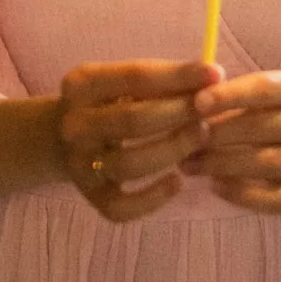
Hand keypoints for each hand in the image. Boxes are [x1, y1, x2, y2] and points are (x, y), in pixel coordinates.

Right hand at [54, 60, 219, 223]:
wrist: (64, 138)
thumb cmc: (111, 103)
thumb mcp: (126, 82)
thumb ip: (164, 80)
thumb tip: (213, 78)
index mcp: (81, 84)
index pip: (135, 76)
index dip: (179, 76)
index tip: (216, 74)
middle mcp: (74, 125)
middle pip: (132, 120)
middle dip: (178, 114)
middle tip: (208, 112)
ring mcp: (79, 164)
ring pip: (130, 164)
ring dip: (173, 150)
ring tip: (201, 137)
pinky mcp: (90, 196)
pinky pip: (121, 207)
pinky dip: (152, 199)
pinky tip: (177, 182)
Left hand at [184, 69, 280, 214]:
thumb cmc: (279, 112)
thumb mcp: (268, 93)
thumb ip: (236, 94)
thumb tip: (193, 102)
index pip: (267, 88)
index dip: (230, 95)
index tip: (197, 102)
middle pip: (266, 126)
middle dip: (220, 132)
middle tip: (187, 137)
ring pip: (268, 162)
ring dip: (223, 163)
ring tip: (190, 163)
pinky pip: (272, 199)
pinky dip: (240, 194)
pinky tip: (215, 185)